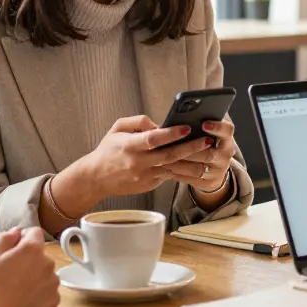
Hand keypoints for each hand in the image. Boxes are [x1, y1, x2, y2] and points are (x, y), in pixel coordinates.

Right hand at [0, 227, 60, 306]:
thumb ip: (6, 238)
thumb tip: (17, 231)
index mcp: (33, 249)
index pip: (35, 233)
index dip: (23, 238)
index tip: (14, 248)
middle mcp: (48, 263)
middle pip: (40, 254)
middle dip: (29, 258)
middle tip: (11, 271)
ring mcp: (53, 283)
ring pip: (45, 272)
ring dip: (35, 275)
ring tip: (17, 287)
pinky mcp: (54, 300)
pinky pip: (48, 290)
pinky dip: (39, 293)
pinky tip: (24, 299)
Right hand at [81, 115, 213, 198]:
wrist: (96, 178)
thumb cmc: (108, 150)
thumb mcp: (117, 128)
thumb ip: (138, 121)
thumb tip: (158, 124)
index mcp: (130, 146)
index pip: (153, 139)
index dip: (170, 134)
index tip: (186, 127)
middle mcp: (139, 162)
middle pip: (169, 156)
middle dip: (190, 148)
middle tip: (207, 141)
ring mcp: (145, 176)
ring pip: (173, 170)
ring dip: (193, 164)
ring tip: (209, 157)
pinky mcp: (150, 184)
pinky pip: (169, 176)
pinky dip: (184, 172)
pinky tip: (198, 166)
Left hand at [160, 119, 237, 191]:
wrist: (213, 168)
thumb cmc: (204, 143)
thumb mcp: (206, 133)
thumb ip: (196, 124)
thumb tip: (176, 117)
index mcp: (226, 139)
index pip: (228, 131)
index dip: (217, 127)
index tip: (203, 124)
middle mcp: (225, 155)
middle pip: (210, 153)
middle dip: (191, 149)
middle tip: (175, 144)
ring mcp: (219, 170)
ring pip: (199, 168)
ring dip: (181, 163)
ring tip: (165, 156)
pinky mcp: (210, 182)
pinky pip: (192, 179)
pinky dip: (178, 172)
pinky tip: (166, 167)